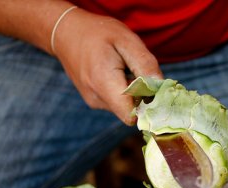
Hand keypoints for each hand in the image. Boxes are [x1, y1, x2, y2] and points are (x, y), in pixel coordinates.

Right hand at [53, 8, 162, 124]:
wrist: (66, 33)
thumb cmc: (99, 33)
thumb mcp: (126, 40)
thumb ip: (144, 64)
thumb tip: (161, 86)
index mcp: (104, 82)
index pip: (131, 115)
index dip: (148, 108)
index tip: (155, 91)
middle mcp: (97, 98)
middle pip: (131, 112)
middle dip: (142, 97)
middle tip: (139, 72)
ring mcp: (94, 102)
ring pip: (124, 108)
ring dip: (133, 93)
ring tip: (125, 70)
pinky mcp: (94, 101)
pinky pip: (117, 103)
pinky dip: (123, 92)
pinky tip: (117, 74)